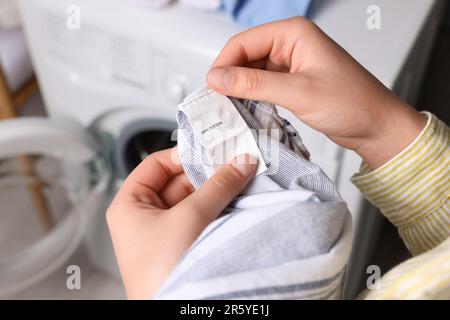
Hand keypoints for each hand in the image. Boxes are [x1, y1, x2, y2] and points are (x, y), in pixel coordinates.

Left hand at [106, 148, 255, 298]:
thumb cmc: (162, 268)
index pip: (155, 165)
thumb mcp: (190, 217)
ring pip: (193, 199)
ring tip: (240, 178)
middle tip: (234, 163)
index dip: (182, 155)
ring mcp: (164, 232)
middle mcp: (144, 216)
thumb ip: (217, 186)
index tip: (211, 149)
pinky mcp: (182, 245)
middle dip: (206, 173)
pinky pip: (200, 217)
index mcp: (129, 205)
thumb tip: (240, 162)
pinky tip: (236, 199)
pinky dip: (217, 208)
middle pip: (177, 181)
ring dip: (215, 191)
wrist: (175, 313)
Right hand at [207, 17, 426, 168]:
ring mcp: (291, 64)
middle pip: (245, 56)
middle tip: (218, 102)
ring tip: (231, 109)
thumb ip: (254, 84)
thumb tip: (218, 78)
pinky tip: (247, 110)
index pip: (244, 42)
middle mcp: (291, 44)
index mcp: (294, 34)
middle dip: (230, 78)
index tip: (211, 88)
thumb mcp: (298, 92)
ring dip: (241, 90)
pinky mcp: (292, 82)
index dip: (224, 64)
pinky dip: (253, 97)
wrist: (377, 127)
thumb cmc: (353, 103)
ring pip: (252, 72)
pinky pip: (263, 85)